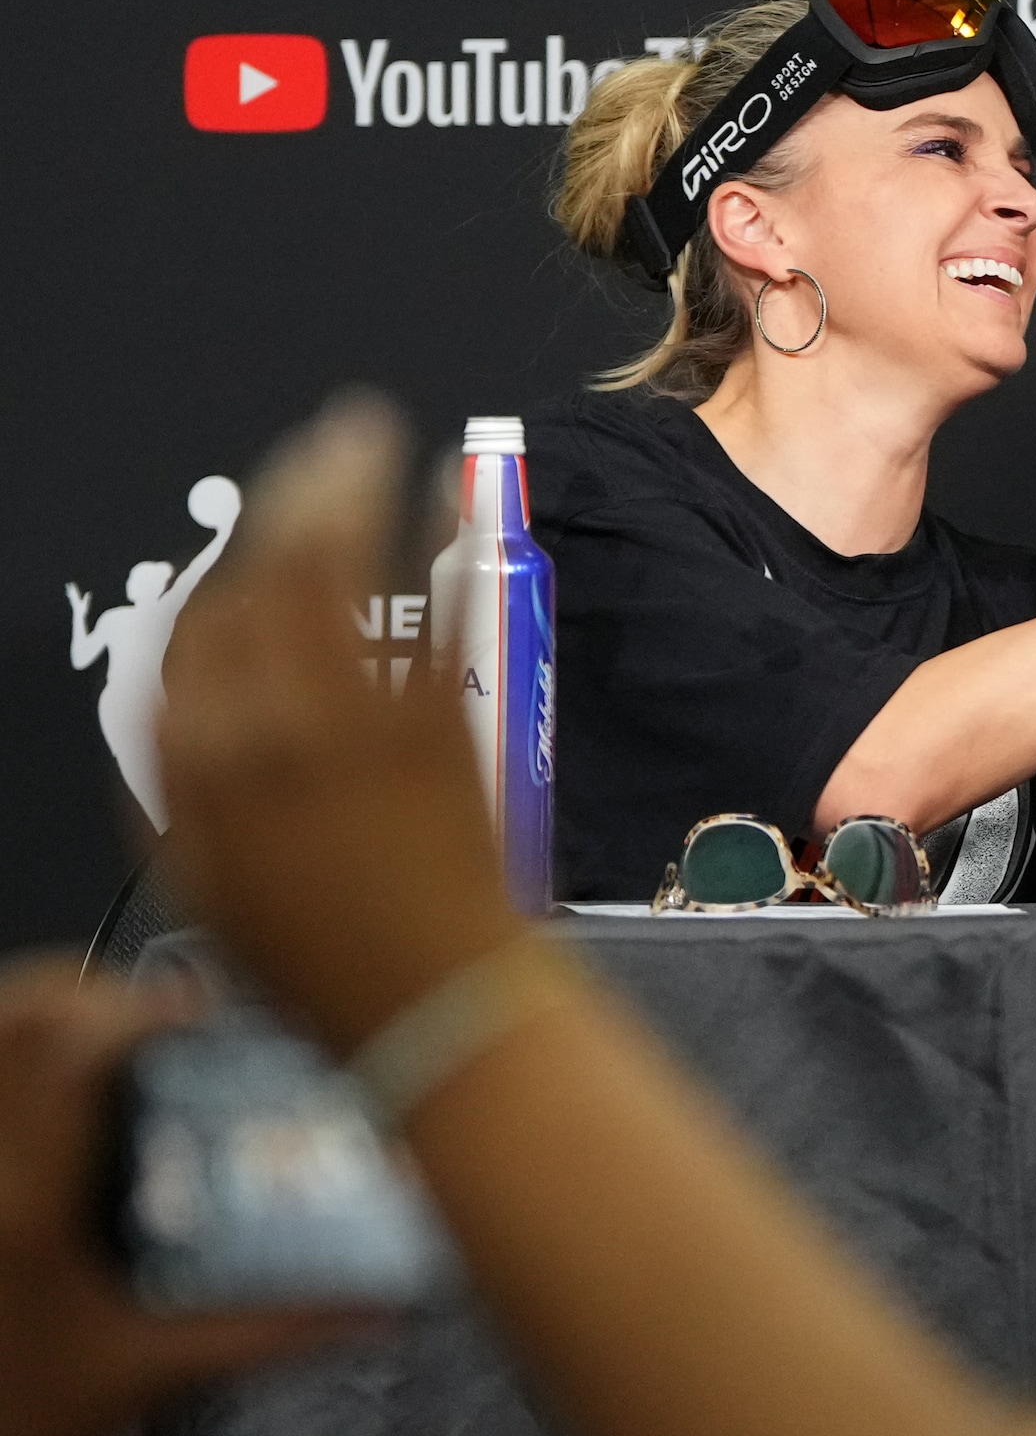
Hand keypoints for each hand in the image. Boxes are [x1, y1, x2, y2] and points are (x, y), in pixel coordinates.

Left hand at [0, 961, 377, 1435]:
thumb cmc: (35, 1424)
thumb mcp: (165, 1369)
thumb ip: (282, 1329)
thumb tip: (387, 1304)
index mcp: (29, 1203)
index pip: (68, 1047)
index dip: (141, 1006)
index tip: (201, 1016)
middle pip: (17, 1018)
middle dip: (92, 992)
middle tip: (157, 1017)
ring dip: (50, 1022)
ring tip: (110, 1041)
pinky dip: (25, 1068)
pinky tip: (65, 1096)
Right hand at [155, 396, 525, 1054]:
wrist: (433, 1001)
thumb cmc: (316, 957)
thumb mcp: (206, 879)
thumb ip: (187, 786)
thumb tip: (187, 706)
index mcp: (198, 774)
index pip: (192, 641)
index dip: (220, 583)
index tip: (250, 547)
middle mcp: (270, 732)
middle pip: (265, 584)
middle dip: (289, 500)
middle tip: (317, 439)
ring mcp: (361, 720)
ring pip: (343, 578)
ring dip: (353, 493)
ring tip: (364, 434)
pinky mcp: (443, 721)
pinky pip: (435, 612)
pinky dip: (440, 545)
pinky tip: (448, 497)